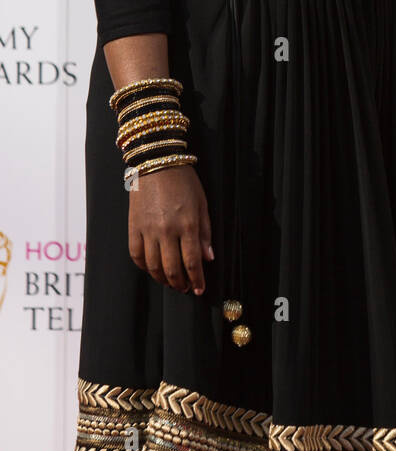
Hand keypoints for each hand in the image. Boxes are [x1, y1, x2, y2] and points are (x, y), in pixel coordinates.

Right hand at [128, 165, 212, 294]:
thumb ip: (205, 233)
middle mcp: (167, 230)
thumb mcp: (202, 204)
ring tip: (171, 282)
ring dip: (163, 279)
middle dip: (180, 284)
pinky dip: (144, 266)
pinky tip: (152, 269)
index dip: (197, 280)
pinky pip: (136, 254)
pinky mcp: (133, 226)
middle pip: (172, 269)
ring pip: (153, 266)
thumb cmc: (183, 181)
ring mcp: (147, 229)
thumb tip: (207, 258)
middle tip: (186, 288)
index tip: (200, 289)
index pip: (192, 262)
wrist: (157, 162)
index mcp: (187, 225)